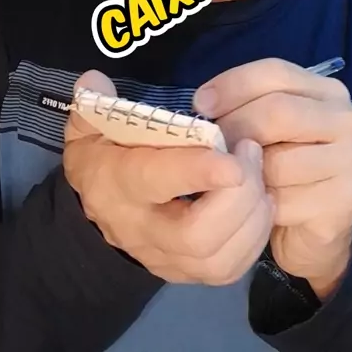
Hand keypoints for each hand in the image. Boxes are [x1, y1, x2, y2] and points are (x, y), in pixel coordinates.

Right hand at [63, 70, 273, 285]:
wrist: (98, 205)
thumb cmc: (104, 152)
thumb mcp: (91, 123)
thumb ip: (94, 101)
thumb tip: (96, 80)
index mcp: (118, 184)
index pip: (157, 182)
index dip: (197, 172)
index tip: (232, 159)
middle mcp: (142, 229)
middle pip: (197, 236)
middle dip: (238, 196)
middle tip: (252, 152)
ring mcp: (166, 258)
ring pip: (219, 260)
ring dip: (253, 217)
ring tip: (260, 174)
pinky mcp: (188, 272)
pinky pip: (231, 270)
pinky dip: (255, 238)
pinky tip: (260, 202)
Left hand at [193, 59, 351, 298]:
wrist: (311, 233)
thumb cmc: (282, 171)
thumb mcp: (265, 130)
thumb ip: (246, 108)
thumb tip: (205, 106)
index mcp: (329, 92)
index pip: (276, 72)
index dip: (233, 84)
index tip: (200, 105)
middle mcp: (350, 120)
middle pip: (279, 111)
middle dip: (234, 127)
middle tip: (209, 148)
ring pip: (279, 161)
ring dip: (246, 174)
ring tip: (232, 180)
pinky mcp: (347, 201)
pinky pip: (285, 200)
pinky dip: (260, 207)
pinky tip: (254, 208)